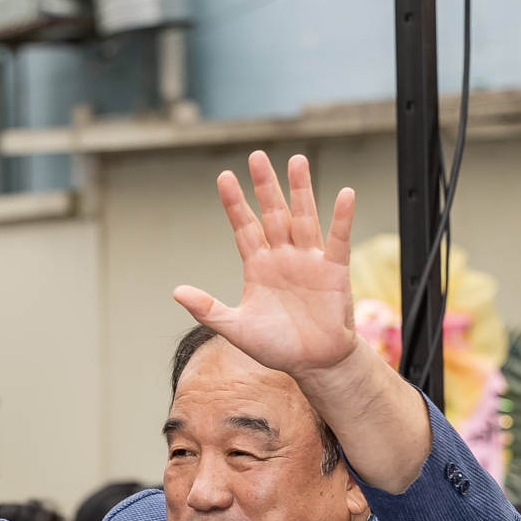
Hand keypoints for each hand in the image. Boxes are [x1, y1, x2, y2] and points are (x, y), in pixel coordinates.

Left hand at [172, 152, 362, 378]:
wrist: (314, 363)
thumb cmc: (276, 346)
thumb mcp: (236, 328)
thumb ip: (208, 308)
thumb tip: (176, 291)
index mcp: (258, 266)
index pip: (244, 227)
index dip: (235, 203)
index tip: (224, 177)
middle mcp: (283, 256)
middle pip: (272, 213)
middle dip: (265, 186)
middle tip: (257, 156)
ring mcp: (309, 260)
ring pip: (303, 217)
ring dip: (301, 190)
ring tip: (297, 160)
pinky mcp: (333, 270)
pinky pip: (337, 239)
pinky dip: (341, 217)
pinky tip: (344, 194)